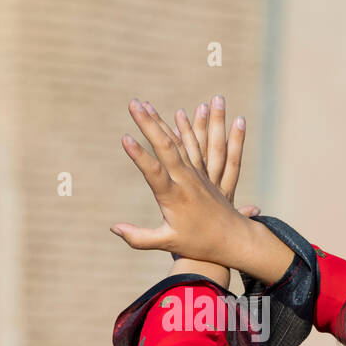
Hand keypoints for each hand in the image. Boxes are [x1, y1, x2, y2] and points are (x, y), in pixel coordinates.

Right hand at [112, 98, 256, 264]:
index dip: (139, 155)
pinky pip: (205, 145)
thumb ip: (138, 237)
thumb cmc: (196, 244)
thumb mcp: (165, 243)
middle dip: (148, 123)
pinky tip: (198, 109)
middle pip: (167, 147)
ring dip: (168, 118)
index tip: (125, 138)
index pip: (153, 172)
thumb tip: (113, 228)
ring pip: (185, 140)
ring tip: (153, 101)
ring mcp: (200, 174)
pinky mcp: (209, 172)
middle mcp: (188, 181)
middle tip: (133, 103)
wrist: (232, 241)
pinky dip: (199, 127)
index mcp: (174, 197)